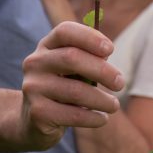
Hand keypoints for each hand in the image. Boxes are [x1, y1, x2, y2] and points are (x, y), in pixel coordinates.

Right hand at [20, 21, 123, 148]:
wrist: (34, 121)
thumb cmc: (63, 88)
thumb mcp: (74, 70)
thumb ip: (88, 59)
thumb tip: (106, 54)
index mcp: (46, 46)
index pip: (65, 31)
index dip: (89, 37)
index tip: (110, 49)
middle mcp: (35, 63)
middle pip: (71, 58)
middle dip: (102, 70)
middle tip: (120, 83)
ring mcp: (33, 88)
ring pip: (76, 90)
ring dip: (102, 100)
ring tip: (114, 105)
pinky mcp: (37, 113)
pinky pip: (73, 114)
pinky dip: (93, 117)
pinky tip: (102, 118)